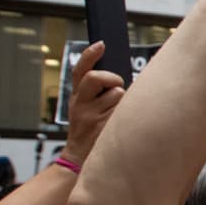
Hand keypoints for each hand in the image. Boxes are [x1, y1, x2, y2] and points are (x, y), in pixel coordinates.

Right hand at [60, 41, 123, 167]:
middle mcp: (81, 104)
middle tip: (118, 87)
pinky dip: (128, 114)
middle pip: (97, 78)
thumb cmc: (92, 131)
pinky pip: (125, 111)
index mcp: (77, 97)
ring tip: (119, 115)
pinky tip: (124, 124)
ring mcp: (91, 117)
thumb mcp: (87, 109)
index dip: (90, 55)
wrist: (80, 160)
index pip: (79, 71)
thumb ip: (99, 93)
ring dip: (124, 101)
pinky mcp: (104, 128)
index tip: (101, 44)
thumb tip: (122, 78)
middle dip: (113, 78)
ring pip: (118, 94)